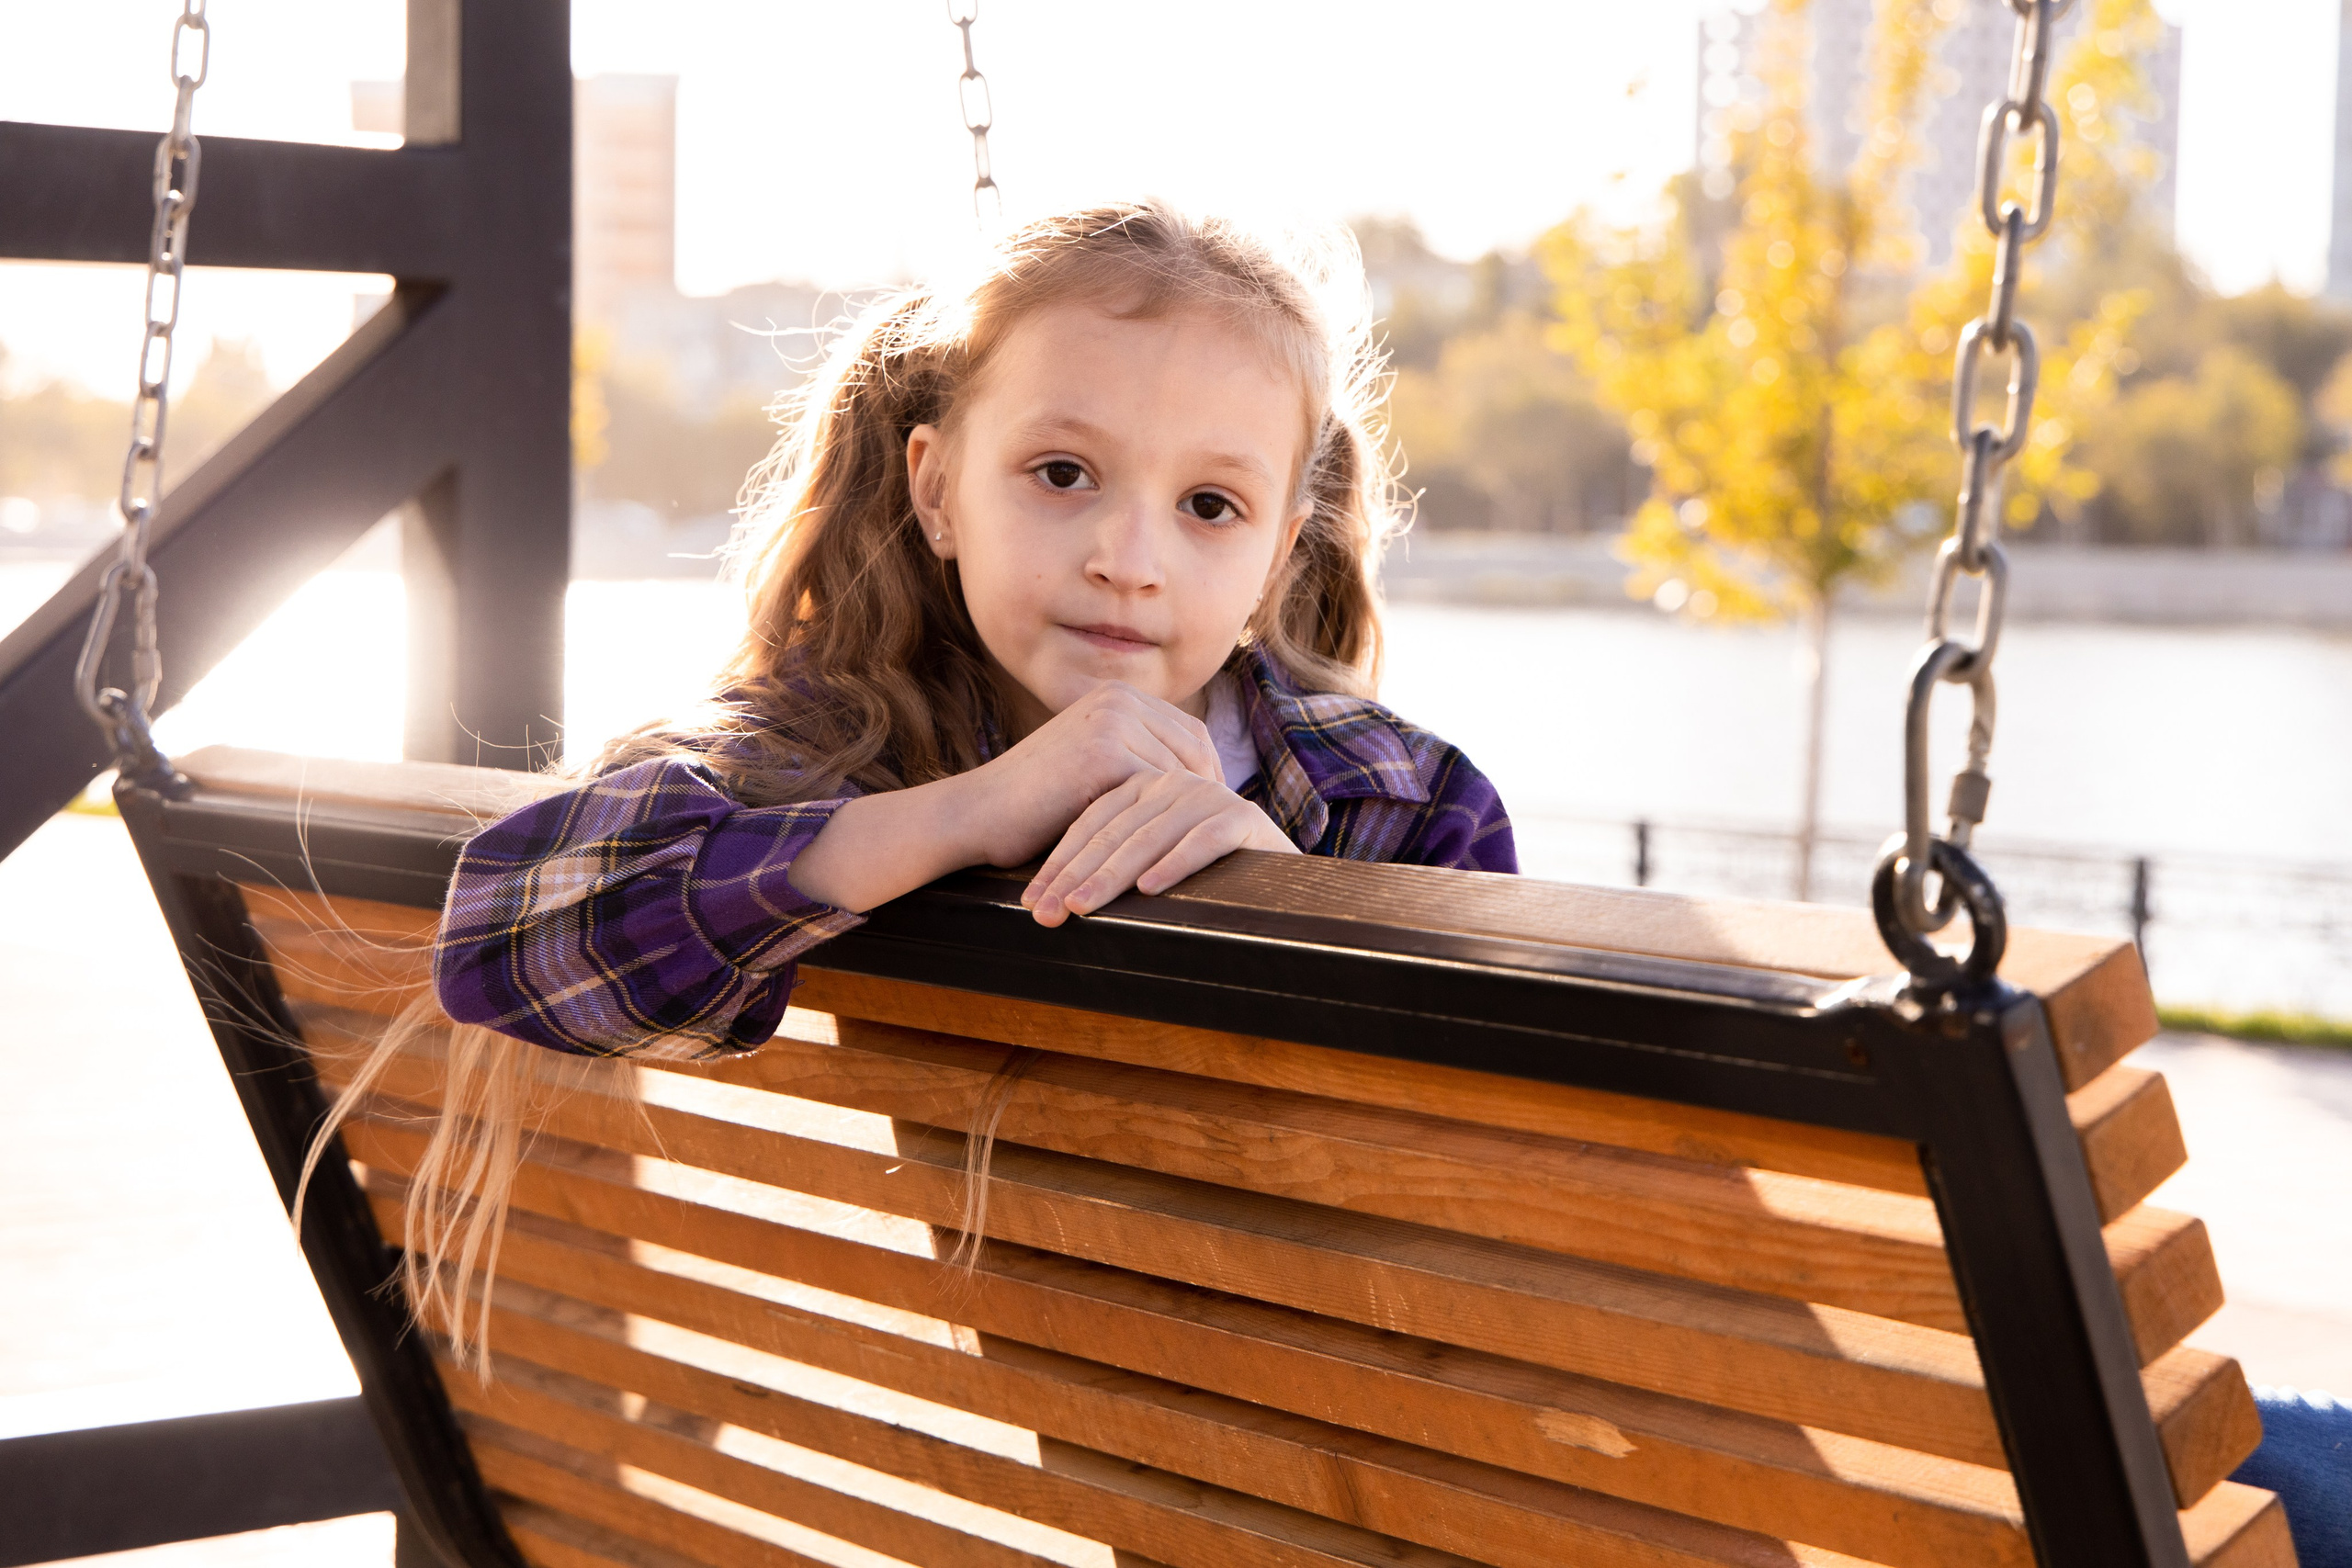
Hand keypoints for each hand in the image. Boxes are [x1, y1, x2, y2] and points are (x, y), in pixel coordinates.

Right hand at [789, 680, 1218, 913]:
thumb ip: (1132, 763)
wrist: (972, 816)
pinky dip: (1172, 826)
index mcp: (1116, 695)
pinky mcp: (1104, 753)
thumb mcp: (1088, 771)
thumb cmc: (1028, 807)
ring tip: (1211, 852)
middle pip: (1195, 750)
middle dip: (1210, 796)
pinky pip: (1159, 793)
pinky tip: (1182, 856)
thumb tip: (1192, 793)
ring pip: (1181, 774)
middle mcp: (1117, 698)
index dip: (1208, 777)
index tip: (1217, 817)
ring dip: (1196, 813)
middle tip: (1225, 839)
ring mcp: (1111, 721)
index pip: (1190, 733)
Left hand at [1022, 768, 1297, 926]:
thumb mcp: (1147, 866)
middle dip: (1075, 876)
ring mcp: (1209, 795)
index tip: (1031, 904)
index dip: (1059, 865)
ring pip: (1150, 837)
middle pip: (1114, 832)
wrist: (1277, 880)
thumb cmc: (1204, 879)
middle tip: (1045, 913)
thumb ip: (1111, 864)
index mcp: (1145, 786)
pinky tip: (1149, 890)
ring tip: (1082, 906)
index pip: (1092, 824)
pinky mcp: (1244, 816)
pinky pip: (1202, 841)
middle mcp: (1174, 782)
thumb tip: (1047, 902)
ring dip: (1113, 875)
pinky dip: (1174, 864)